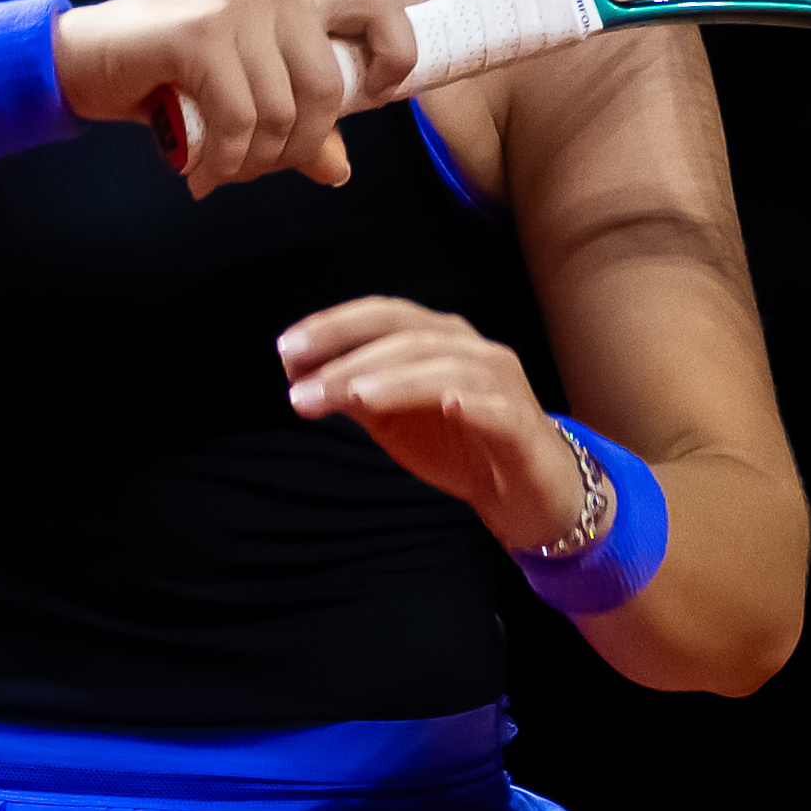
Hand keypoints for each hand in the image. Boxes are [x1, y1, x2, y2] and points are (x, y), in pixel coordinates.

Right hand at [51, 0, 417, 197]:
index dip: (395, 57)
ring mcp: (236, 4)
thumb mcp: (239, 95)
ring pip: (282, 112)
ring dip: (253, 162)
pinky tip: (201, 170)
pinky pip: (239, 119)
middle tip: (256, 168)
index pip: (380, 4)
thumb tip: (337, 167)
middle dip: (297, 147)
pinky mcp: (201, 31)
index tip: (371, 99)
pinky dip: (223, 160)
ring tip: (221, 171)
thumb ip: (292, 120)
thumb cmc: (158, 75)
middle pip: (327, 87)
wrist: (75, 60)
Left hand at [276, 297, 587, 545]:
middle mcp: (471, 351)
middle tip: (301, 381)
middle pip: (409, 336)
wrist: (524, 494)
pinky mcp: (522, 424)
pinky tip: (446, 406)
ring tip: (353, 396)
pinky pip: (496, 408)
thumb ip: (353, 394)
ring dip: (395, 379)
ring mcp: (500, 384)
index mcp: (437, 341)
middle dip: (352, 353)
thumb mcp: (393, 420)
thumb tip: (299, 376)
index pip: (384, 316)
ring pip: (446, 367)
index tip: (286, 349)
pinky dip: (471, 402)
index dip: (334, 325)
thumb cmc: (458, 446)